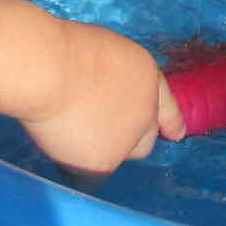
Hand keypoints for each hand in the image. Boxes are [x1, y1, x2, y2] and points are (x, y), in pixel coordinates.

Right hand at [17, 21, 185, 179]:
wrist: (50, 71)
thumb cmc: (64, 51)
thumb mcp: (102, 53)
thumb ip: (112, 79)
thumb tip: (102, 99)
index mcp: (146, 76)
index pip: (165, 103)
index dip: (170, 120)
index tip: (175, 134)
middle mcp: (147, 110)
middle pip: (145, 140)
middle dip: (127, 140)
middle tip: (95, 131)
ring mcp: (129, 139)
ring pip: (114, 157)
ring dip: (97, 150)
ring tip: (66, 130)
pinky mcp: (106, 162)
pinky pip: (90, 175)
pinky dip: (75, 167)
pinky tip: (58, 147)